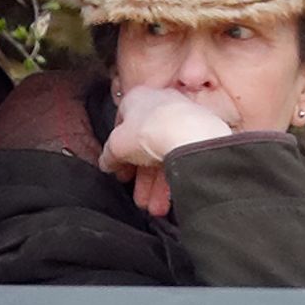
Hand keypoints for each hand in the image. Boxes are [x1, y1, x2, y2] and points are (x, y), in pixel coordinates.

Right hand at [100, 87, 230, 216]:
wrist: (188, 135)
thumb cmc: (150, 130)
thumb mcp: (116, 145)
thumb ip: (108, 155)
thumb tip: (106, 162)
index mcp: (137, 98)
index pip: (122, 125)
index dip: (118, 151)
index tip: (118, 169)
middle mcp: (161, 105)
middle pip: (145, 145)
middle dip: (141, 176)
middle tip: (138, 195)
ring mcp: (181, 118)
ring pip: (164, 155)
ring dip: (156, 185)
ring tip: (154, 207)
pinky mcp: (198, 134)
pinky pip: (181, 159)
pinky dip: (174, 179)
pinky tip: (168, 199)